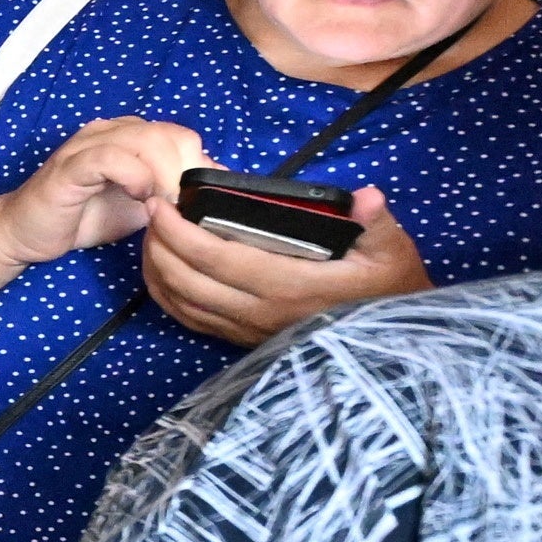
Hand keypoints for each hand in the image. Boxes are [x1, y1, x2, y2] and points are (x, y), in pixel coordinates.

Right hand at [0, 116, 207, 273]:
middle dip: (184, 172)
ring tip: (162, 204)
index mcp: (127, 136)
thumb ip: (172, 191)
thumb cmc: (82, 218)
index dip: (195, 166)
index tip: (194, 201)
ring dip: (164, 174)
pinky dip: (134, 176)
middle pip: (168, 134)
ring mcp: (87, 145)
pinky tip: (139, 198)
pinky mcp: (70, 166)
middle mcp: (109, 131)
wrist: (24, 233)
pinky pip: (111, 157)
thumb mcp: (140, 205)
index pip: (179, 135)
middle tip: (180, 207)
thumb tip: (215, 183)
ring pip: (145, 140)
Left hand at [137, 177, 431, 345]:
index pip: (218, 258)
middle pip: (188, 282)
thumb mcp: (391, 252)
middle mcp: (260, 313)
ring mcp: (249, 331)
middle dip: (158, 246)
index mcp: (289, 286)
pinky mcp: (245, 342)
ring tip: (150, 236)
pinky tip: (161, 273)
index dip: (181, 233)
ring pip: (183, 305)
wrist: (390, 343)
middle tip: (150, 213)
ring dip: (157, 270)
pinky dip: (168, 297)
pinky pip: (193, 321)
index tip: (161, 205)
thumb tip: (366, 198)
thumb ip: (375, 223)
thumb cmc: (388, 288)